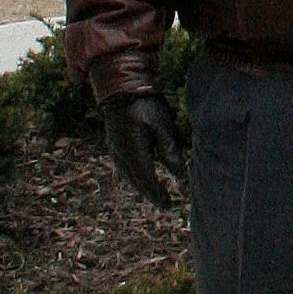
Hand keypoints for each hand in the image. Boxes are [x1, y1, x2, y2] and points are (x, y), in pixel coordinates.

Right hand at [103, 90, 187, 205]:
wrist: (121, 88)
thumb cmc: (145, 103)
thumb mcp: (163, 124)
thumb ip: (170, 149)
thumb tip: (179, 174)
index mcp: (133, 151)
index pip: (147, 179)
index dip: (158, 194)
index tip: (170, 204)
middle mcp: (120, 155)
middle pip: (137, 182)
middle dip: (151, 195)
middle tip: (166, 206)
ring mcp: (114, 151)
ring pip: (129, 177)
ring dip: (142, 188)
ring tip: (157, 196)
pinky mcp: (114, 146)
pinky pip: (125, 169)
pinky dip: (135, 178)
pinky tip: (142, 180)